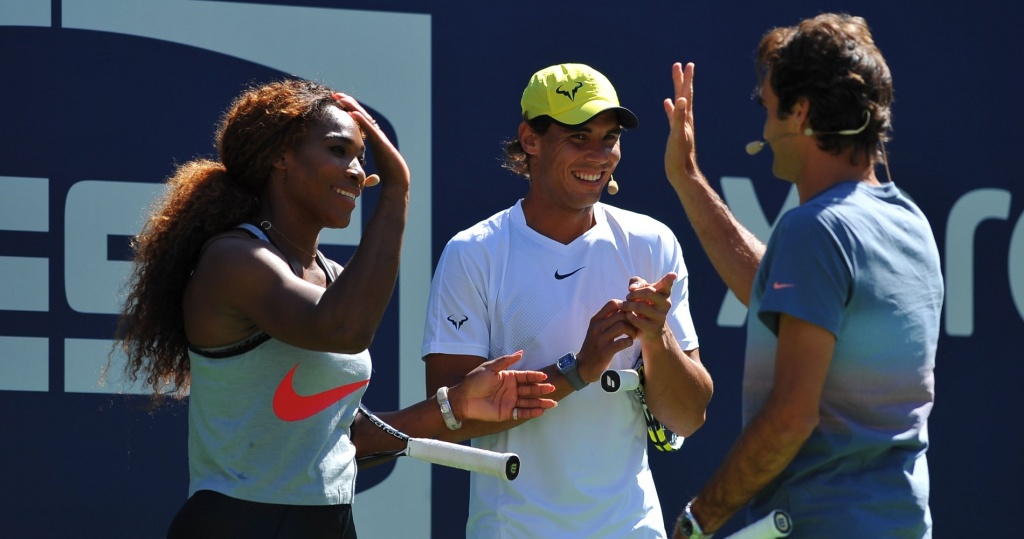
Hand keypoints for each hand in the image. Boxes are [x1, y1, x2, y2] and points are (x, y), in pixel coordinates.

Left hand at [331, 92, 409, 191]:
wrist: (398, 185)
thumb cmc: (387, 179)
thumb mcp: (371, 167)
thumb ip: (364, 161)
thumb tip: (353, 169)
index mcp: (374, 139)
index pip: (360, 120)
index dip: (349, 110)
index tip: (336, 103)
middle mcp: (378, 135)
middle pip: (362, 115)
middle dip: (349, 103)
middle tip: (335, 94)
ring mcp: (381, 138)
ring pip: (366, 118)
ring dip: (353, 107)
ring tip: (341, 98)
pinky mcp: (382, 144)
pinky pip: (370, 129)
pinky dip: (361, 120)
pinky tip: (351, 113)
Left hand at [449, 351, 556, 421]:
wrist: (463, 399)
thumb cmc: (475, 381)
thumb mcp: (490, 367)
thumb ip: (506, 361)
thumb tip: (521, 352)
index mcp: (508, 377)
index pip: (526, 377)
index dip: (535, 377)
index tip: (544, 377)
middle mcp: (511, 389)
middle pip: (530, 389)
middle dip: (541, 389)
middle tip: (552, 388)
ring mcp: (510, 401)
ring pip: (529, 402)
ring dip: (540, 402)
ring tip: (552, 403)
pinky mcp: (507, 413)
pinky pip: (521, 412)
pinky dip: (531, 412)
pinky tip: (541, 411)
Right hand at [576, 300, 638, 382]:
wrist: (584, 365)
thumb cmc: (594, 345)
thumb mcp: (596, 329)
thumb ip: (607, 319)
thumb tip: (624, 309)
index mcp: (596, 320)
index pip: (612, 303)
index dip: (624, 306)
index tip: (629, 315)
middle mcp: (597, 327)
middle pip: (620, 314)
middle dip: (631, 320)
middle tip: (634, 327)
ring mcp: (601, 339)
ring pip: (622, 326)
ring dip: (632, 330)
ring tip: (632, 335)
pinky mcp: (606, 351)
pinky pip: (623, 342)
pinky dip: (629, 341)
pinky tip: (629, 343)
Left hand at [622, 273, 675, 344]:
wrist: (649, 329)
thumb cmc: (644, 304)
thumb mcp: (641, 291)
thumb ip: (636, 282)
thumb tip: (632, 288)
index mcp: (664, 293)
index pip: (667, 284)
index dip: (669, 279)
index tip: (673, 274)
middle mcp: (665, 304)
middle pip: (648, 292)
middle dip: (634, 293)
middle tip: (627, 296)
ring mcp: (660, 316)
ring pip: (640, 306)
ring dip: (627, 305)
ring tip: (623, 306)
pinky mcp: (653, 328)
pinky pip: (636, 319)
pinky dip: (628, 316)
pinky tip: (627, 315)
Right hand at [663, 62, 696, 186]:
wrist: (682, 173)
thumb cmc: (679, 156)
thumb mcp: (678, 135)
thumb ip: (679, 117)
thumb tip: (681, 99)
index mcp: (686, 118)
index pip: (686, 94)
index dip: (686, 79)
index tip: (688, 64)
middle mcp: (686, 119)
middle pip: (684, 95)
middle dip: (682, 80)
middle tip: (680, 65)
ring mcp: (681, 125)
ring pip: (679, 103)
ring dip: (677, 91)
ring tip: (675, 80)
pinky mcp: (676, 132)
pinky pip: (673, 115)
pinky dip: (671, 107)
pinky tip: (667, 104)